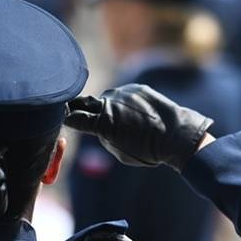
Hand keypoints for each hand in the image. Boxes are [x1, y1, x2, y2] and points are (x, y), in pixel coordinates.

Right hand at [64, 84, 213, 169]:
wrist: (177, 136)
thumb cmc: (148, 150)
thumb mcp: (120, 152)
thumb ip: (105, 138)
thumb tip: (99, 129)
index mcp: (102, 123)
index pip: (74, 118)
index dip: (67, 119)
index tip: (63, 119)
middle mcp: (109, 103)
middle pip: (84, 102)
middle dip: (78, 107)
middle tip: (74, 111)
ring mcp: (123, 93)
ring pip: (107, 98)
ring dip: (108, 107)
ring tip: (121, 119)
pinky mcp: (137, 87)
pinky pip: (124, 95)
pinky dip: (125, 103)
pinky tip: (136, 113)